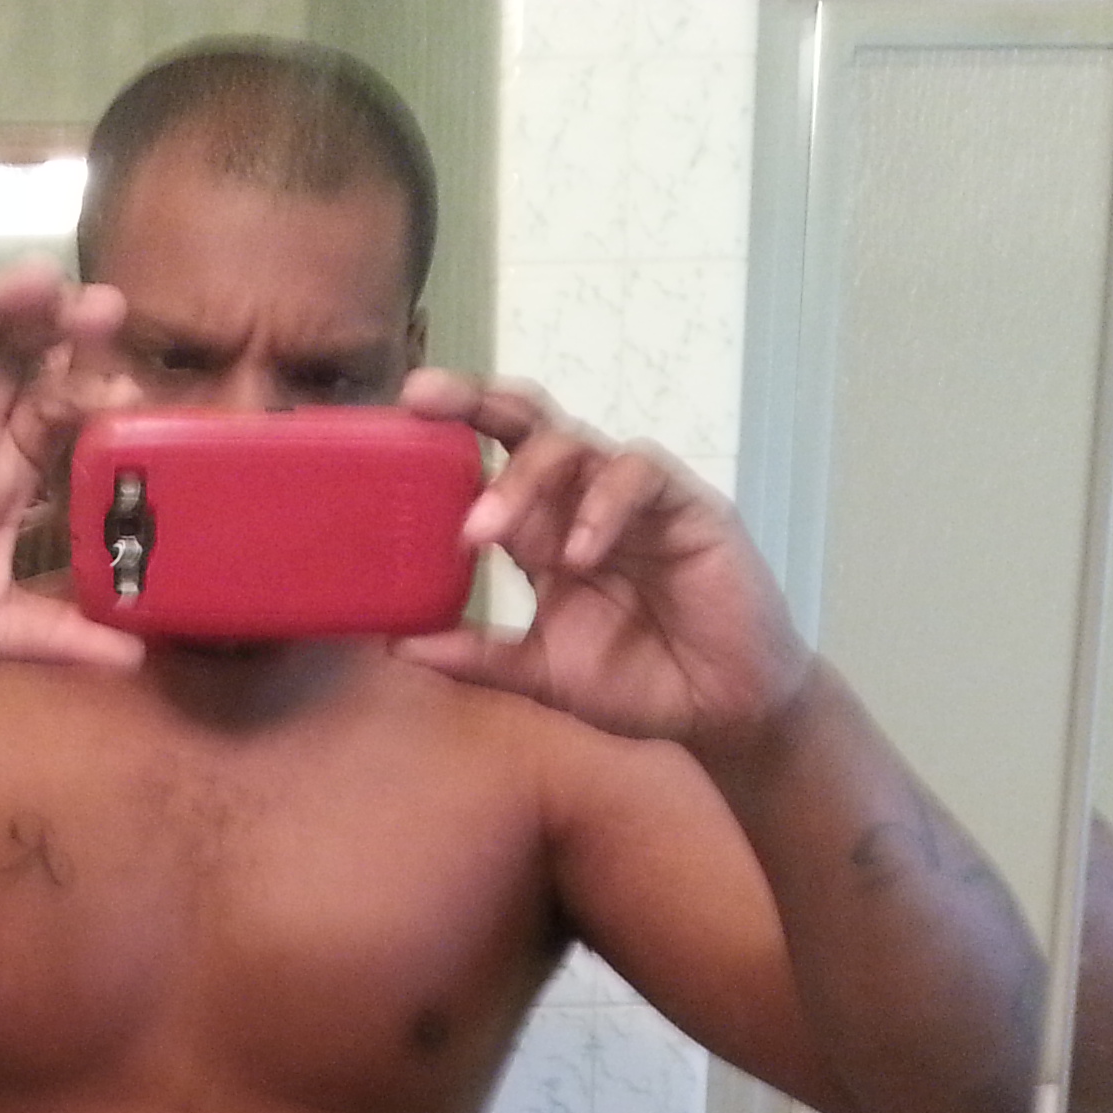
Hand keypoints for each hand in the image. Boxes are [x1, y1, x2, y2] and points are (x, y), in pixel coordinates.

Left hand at [394, 370, 812, 752]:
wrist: (719, 715)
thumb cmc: (634, 686)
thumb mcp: (540, 676)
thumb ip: (478, 658)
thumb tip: (397, 648)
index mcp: (540, 532)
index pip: (488, 462)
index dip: (444, 433)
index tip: (393, 418)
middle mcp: (581, 501)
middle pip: (527, 423)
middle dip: (474, 401)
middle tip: (423, 398)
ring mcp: (633, 500)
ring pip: (576, 444)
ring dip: (526, 477)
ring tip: (487, 532)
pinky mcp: (688, 507)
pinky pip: (640, 477)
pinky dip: (602, 507)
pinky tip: (579, 554)